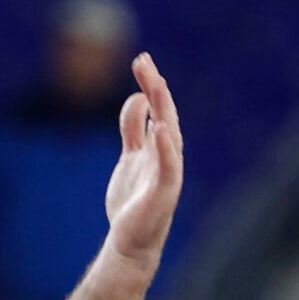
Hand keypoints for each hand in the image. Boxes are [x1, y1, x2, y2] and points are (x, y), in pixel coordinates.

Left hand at [103, 52, 183, 270]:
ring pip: (169, 133)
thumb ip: (133, 129)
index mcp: (157, 145)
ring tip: (156, 83)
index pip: (155, 107)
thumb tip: (137, 97)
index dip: (148, 84)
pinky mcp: (164, 191)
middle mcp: (166, 153)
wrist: (130, 240)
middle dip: (155, 87)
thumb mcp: (129, 156)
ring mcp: (167, 171)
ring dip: (162, 108)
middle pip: (163, 113)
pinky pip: (168, 165)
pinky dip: (165, 146)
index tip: (140, 59)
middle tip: (143, 60)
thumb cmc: (132, 200)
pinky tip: (159, 127)